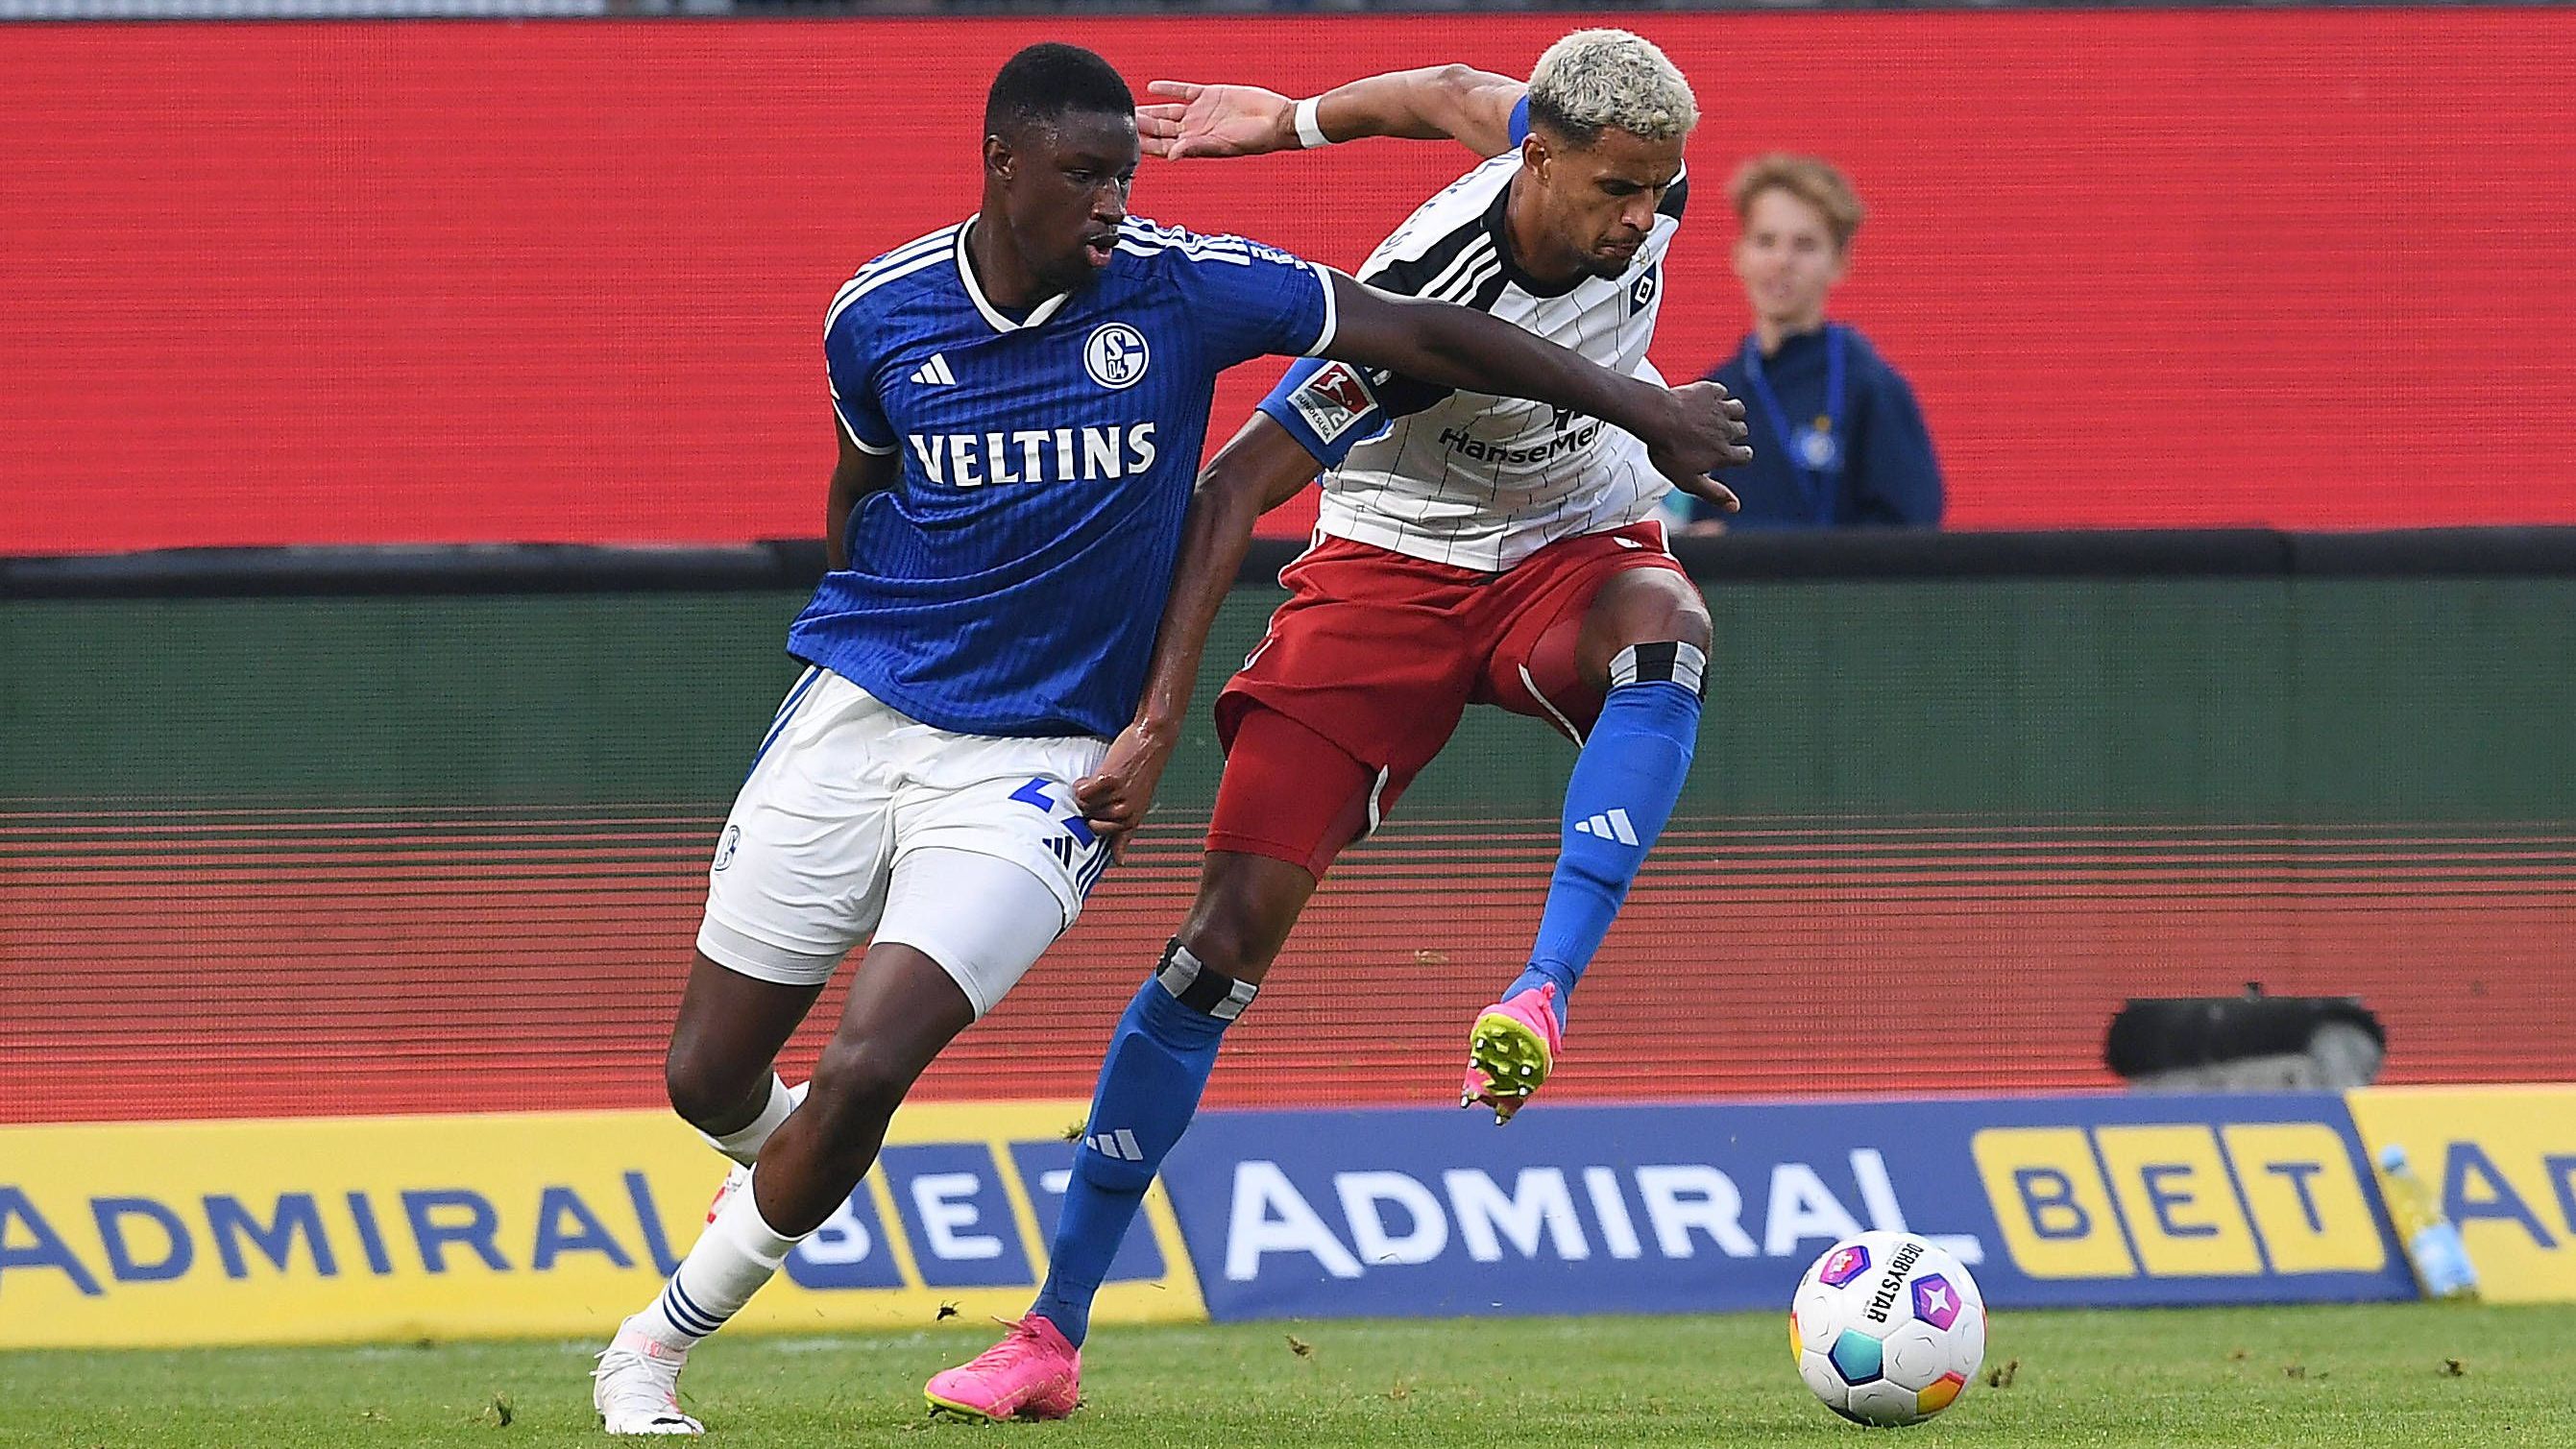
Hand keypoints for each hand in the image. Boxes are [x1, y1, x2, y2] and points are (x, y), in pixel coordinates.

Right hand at [1072, 718, 1178, 858]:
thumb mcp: (1138, 806)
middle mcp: (1126, 813)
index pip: (1105, 840)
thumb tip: (1119, 862)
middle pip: (1088, 820)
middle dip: (1089, 807)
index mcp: (1132, 821)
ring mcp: (1119, 797)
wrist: (1152, 741)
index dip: (1094, 829)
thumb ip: (1125, 834)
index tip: (1084, 836)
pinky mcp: (1110, 780)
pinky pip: (1082, 791)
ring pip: (1083, 805)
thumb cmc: (1143, 772)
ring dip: (1085, 792)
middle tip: (1101, 791)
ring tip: (1099, 781)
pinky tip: (1093, 776)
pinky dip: (1082, 783)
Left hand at [1136, 80, 1296, 159]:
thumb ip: (1196, 147)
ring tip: (1132, 108)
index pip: (1165, 147)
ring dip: (1151, 110)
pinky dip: (1169, 89)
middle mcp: (1196, 130)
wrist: (1277, 119)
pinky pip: (1184, 91)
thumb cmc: (1255, 140)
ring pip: (1169, 112)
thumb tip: (1172, 156)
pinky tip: (1152, 87)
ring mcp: (1201, 112)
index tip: (1128, 141)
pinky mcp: (1210, 95)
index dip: (1146, 145)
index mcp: (1197, 146)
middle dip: (1143, 127)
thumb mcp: (1224, 145)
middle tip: (1123, 122)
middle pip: (1162, 130)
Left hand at [1644, 380, 1749, 513]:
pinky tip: (1706, 401)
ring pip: (1738, 409)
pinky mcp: (1709, 391)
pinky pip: (1722, 391)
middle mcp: (1727, 430)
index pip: (1745, 455)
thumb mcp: (1689, 481)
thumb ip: (1714, 494)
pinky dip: (1718, 396)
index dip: (1739, 456)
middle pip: (1742, 431)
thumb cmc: (1668, 450)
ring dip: (1732, 413)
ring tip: (1718, 417)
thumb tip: (1735, 507)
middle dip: (1734, 434)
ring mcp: (1720, 409)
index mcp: (1724, 453)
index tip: (1731, 455)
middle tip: (1718, 435)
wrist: (1655, 418)